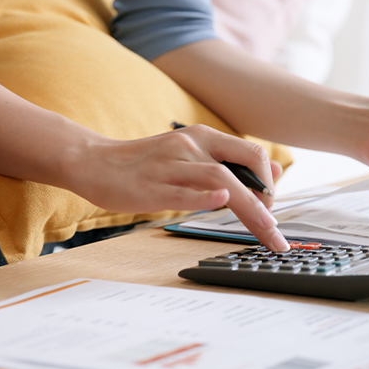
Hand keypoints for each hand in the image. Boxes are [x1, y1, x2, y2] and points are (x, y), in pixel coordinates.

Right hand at [67, 124, 288, 250]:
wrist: (93, 162)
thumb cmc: (143, 165)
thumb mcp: (189, 156)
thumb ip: (228, 162)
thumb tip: (275, 172)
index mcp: (202, 137)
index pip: (252, 153)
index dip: (270, 181)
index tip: (273, 210)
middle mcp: (190, 145)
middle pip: (243, 166)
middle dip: (267, 201)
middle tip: (275, 231)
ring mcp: (171, 165)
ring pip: (220, 179)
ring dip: (249, 206)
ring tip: (264, 230)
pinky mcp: (152, 186)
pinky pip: (183, 191)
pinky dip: (205, 196)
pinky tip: (221, 201)